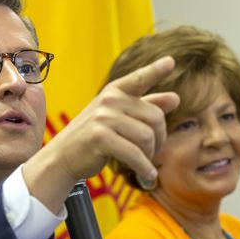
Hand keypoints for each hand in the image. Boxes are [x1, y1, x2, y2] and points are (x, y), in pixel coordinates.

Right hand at [46, 56, 178, 183]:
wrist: (64, 156)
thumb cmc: (95, 137)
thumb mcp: (118, 117)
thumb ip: (146, 107)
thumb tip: (175, 98)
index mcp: (115, 91)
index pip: (139, 79)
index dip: (155, 70)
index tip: (171, 62)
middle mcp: (110, 100)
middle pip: (155, 118)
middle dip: (159, 140)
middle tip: (153, 153)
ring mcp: (103, 117)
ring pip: (147, 137)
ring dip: (150, 156)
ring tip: (145, 164)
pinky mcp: (100, 137)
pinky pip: (134, 154)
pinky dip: (144, 168)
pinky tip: (147, 176)